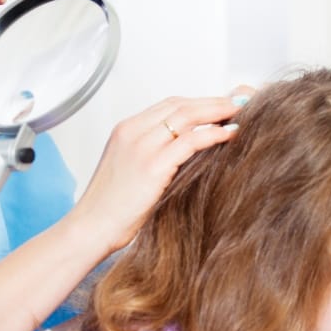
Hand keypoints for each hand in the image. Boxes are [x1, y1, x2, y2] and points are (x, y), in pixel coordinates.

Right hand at [68, 93, 245, 254]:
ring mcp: (141, 148)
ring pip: (187, 116)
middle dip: (213, 102)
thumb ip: (152, 154)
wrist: (90, 228)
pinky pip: (190, 141)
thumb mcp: (128, 169)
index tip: (221, 104)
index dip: (199, 102)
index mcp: (125, 130)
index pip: (169, 105)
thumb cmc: (109, 208)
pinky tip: (230, 135)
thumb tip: (187, 152)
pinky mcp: (152, 167)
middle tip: (240, 103)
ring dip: (218, 112)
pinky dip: (213, 135)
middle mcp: (132, 132)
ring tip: (241, 114)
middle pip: (181, 105)